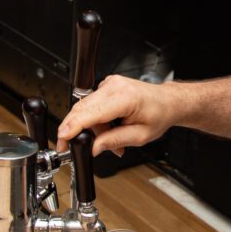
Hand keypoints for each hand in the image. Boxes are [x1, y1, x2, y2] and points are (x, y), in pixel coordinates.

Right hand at [57, 75, 182, 156]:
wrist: (167, 101)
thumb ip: (115, 141)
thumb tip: (94, 147)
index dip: (73, 127)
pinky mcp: (106, 85)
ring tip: (110, 140)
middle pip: (82, 110)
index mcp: (125, 98)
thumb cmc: (159, 114)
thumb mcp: (140, 136)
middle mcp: (114, 86)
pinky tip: (109, 127)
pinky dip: (96, 119)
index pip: (91, 113)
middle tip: (77, 148)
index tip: (63, 139)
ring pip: (85, 109)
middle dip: (78, 131)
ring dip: (93, 128)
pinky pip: (92, 105)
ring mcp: (109, 83)